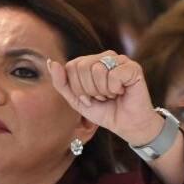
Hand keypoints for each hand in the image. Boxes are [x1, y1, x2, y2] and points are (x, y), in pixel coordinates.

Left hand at [48, 51, 163, 146]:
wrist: (126, 125)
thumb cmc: (104, 111)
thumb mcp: (76, 100)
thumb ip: (62, 83)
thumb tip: (51, 62)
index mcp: (90, 62)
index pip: (71, 67)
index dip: (77, 88)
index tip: (88, 99)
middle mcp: (105, 57)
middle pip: (82, 67)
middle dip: (89, 90)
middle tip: (101, 98)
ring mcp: (120, 60)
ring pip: (98, 70)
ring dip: (103, 91)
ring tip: (112, 95)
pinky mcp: (133, 68)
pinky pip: (114, 74)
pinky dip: (115, 89)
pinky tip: (122, 92)